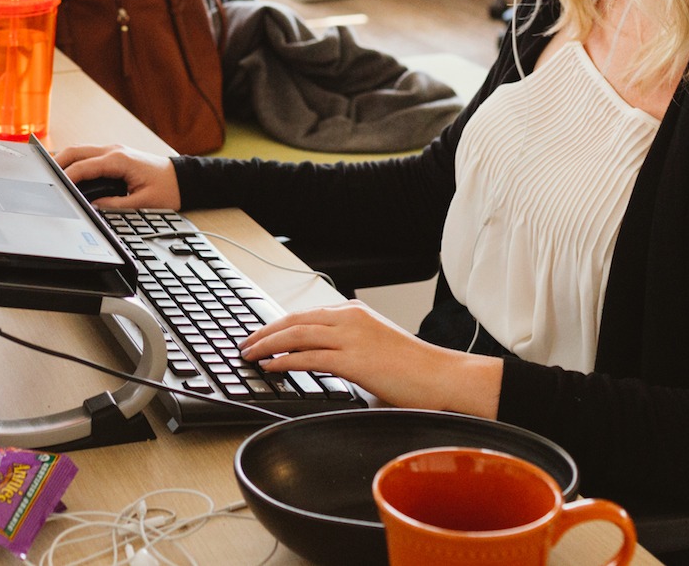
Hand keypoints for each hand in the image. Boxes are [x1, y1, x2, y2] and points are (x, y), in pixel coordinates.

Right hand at [54, 144, 179, 210]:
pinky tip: (68, 173)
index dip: (67, 176)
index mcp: (119, 160)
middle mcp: (114, 151)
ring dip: (65, 160)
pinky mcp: (114, 156)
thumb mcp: (142, 203)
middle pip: (76, 151)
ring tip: (50, 175)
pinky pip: (88, 155)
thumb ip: (115, 205)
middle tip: (42, 176)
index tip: (54, 185)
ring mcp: (113, 151)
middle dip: (57, 161)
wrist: (183, 178)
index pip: (85, 166)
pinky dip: (75, 161)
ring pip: (80, 150)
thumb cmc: (167, 188)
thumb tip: (93, 206)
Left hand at [240, 300, 502, 416]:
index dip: (279, 324)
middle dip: (265, 332)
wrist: (442, 376)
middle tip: (246, 344)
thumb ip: (350, 350)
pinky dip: (285, 361)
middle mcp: (350, 319)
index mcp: (355, 312)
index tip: (261, 334)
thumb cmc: (415, 369)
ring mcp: (351, 337)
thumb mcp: (377, 347)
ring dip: (268, 345)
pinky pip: (309, 357)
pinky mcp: (353, 360)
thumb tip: (326, 363)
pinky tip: (271, 367)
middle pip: (294, 320)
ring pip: (296, 335)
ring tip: (251, 355)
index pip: (306, 314)